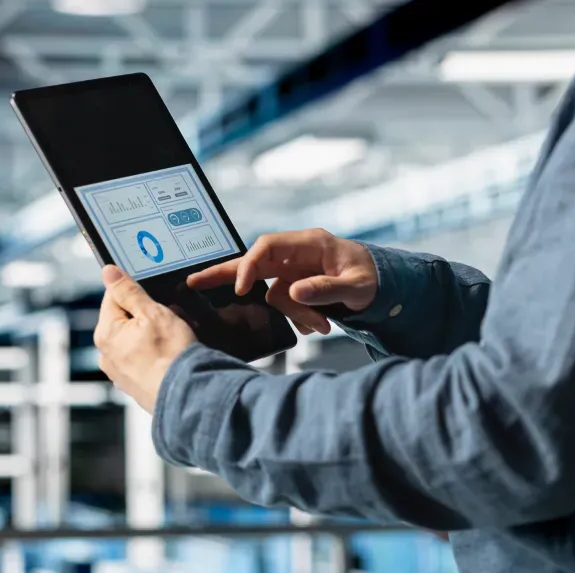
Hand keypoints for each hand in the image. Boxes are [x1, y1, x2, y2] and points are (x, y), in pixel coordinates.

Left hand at [94, 265, 196, 411]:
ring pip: (136, 339)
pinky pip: (143, 359)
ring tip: (175, 339)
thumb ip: (128, 291)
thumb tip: (108, 272)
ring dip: (154, 334)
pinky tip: (171, 356)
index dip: (137, 292)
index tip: (156, 299)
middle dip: (149, 315)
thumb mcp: (152, 312)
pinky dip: (156, 354)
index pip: (113, 296)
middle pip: (125, 319)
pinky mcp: (134, 385)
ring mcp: (119, 373)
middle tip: (171, 319)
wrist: (187, 396)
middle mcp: (106, 354)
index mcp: (105, 333)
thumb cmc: (171, 355)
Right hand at [187, 228, 377, 334]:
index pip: (266, 247)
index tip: (243, 289)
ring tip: (322, 326)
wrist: (382, 286)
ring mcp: (293, 272)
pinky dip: (298, 318)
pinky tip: (320, 325)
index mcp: (309, 243)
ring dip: (293, 314)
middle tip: (192, 283)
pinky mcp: (294, 289)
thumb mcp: (357, 286)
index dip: (249, 265)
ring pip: (273, 294)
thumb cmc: (372, 278)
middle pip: (251, 262)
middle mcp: (296, 255)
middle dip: (224, 273)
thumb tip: (293, 292)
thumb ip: (327, 289)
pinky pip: (284, 305)